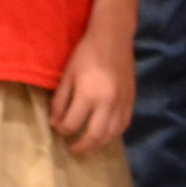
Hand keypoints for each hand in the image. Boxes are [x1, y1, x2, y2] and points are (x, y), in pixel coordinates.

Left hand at [49, 23, 133, 153]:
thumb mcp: (67, 75)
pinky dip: (114, 134)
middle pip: (94, 136)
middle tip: (72, 148)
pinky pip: (124, 125)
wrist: (113, 37)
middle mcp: (107, 104)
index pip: (72, 124)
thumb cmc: (86, 53)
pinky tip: (106, 134)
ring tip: (88, 144)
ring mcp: (122, 103)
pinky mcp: (131, 100)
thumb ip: (60, 101)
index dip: (62, 130)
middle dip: (81, 146)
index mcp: (88, 96)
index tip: (57, 128)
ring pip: (112, 135)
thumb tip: (55, 123)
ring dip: (98, 144)